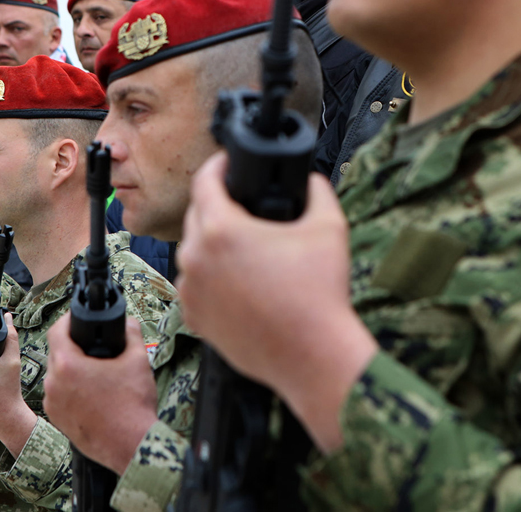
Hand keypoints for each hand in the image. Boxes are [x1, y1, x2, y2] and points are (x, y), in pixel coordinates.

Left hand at [44, 314, 156, 473]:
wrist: (132, 445)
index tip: (77, 319)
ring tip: (94, 371)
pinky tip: (91, 393)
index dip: (67, 320)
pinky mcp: (58, 420)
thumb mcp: (137, 359)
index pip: (57, 331)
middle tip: (92, 346)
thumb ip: (131, 332)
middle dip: (72, 346)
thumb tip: (128, 323)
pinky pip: (59, 396)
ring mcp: (53, 404)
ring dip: (71, 369)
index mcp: (68, 365)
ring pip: (57, 376)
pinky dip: (71, 390)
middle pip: (56, 353)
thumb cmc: (133, 405)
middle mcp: (54, 384)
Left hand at [178, 153, 377, 452]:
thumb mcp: (329, 226)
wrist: (314, 355)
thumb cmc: (320, 293)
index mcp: (220, 230)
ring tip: (246, 250)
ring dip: (213, 245)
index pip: (204, 181)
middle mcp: (195, 257)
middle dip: (218, 206)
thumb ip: (317, 190)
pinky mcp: (194, 318)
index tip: (228, 164)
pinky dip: (211, 279)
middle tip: (245, 208)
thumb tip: (312, 180)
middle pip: (196, 215)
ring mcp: (191, 290)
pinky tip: (240, 282)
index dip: (217, 166)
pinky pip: (195, 286)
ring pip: (193, 252)